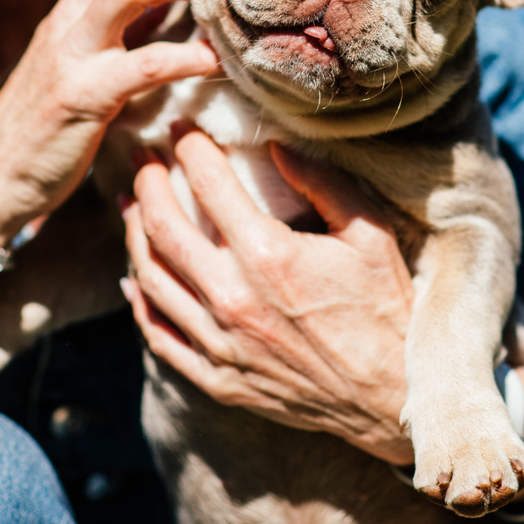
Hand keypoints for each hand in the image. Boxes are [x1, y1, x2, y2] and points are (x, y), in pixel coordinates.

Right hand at [0, 0, 218, 241]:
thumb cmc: (47, 125)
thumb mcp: (86, 63)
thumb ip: (127, 31)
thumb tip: (184, 6)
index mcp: (74, 7)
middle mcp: (70, 18)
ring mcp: (73, 54)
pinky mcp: (82, 97)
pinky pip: (144, 64)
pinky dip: (188, 58)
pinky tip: (220, 65)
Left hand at [121, 130, 416, 464]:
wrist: (393, 394)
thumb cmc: (385, 306)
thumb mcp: (369, 232)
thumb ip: (323, 182)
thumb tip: (277, 146)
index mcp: (270, 256)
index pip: (209, 184)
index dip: (190, 147)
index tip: (182, 129)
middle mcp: (233, 298)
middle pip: (163, 226)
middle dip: (147, 182)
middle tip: (143, 159)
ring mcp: (219, 343)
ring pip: (150, 277)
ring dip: (133, 232)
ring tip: (131, 204)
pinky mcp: (216, 378)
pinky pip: (158, 334)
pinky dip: (138, 301)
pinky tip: (134, 276)